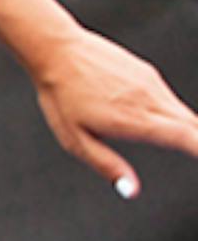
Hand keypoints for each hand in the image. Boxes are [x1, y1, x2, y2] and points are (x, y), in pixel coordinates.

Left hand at [29, 29, 197, 199]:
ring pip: (184, 112)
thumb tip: (130, 191)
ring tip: (189, 145)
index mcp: (133, 120)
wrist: (55, 49)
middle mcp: (148, 100)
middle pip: (193, 125)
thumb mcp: (75, 139)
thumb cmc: (61, 96)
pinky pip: (169, 99)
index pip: (183, 136)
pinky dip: (176, 114)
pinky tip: (162, 119)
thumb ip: (106, 165)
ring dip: (192, 130)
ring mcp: (150, 83)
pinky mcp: (147, 72)